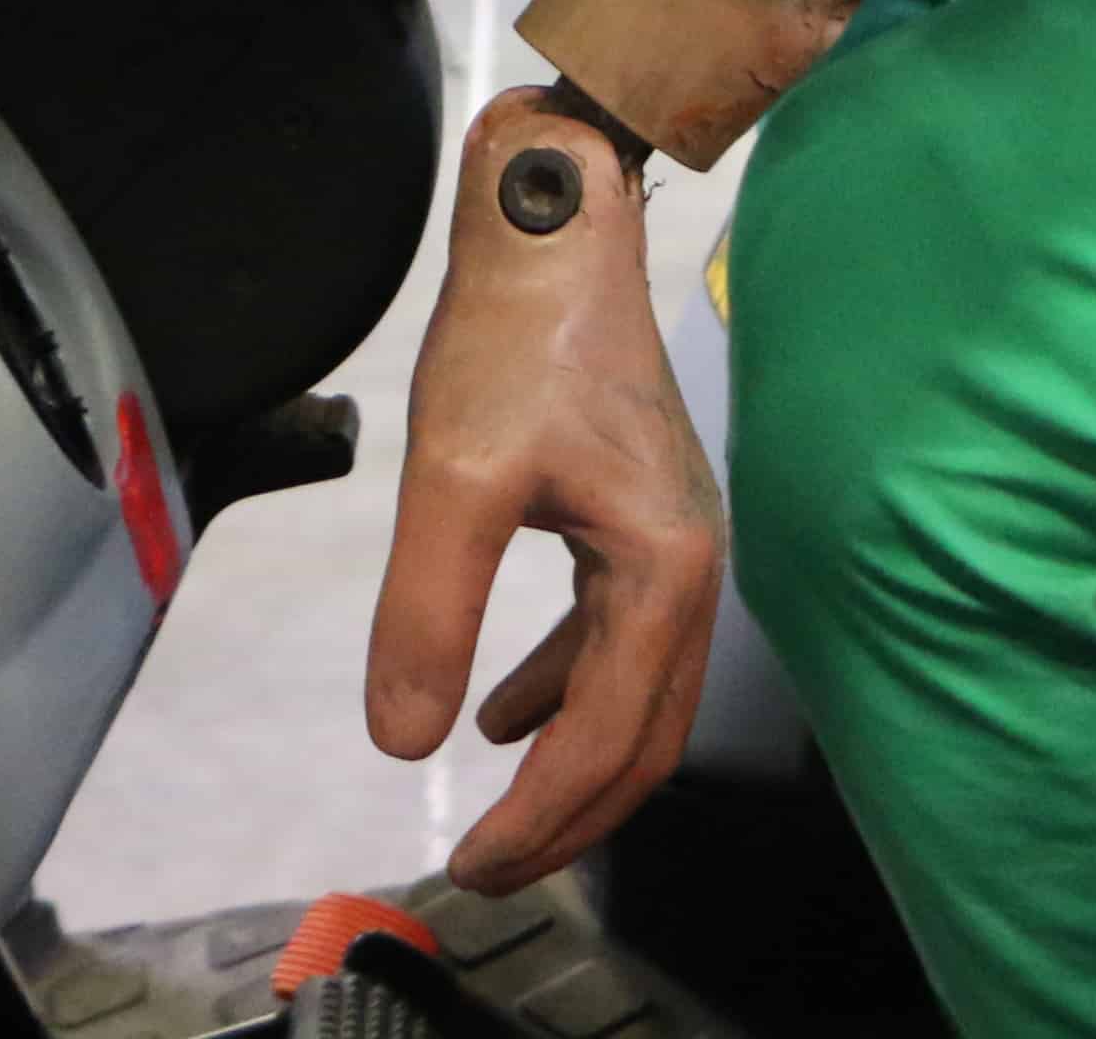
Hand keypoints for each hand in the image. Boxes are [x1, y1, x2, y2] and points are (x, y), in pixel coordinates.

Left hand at [363, 91, 723, 890]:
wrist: (557, 226)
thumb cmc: (519, 336)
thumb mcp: (454, 479)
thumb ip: (428, 615)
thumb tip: (403, 740)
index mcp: (664, 571)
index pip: (606, 738)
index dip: (540, 820)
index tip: (469, 864)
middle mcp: (692, 567)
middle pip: (643, 737)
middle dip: (569, 818)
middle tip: (487, 869)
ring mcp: (674, 543)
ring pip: (635, 695)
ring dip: (570, 762)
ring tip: (497, 812)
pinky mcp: (641, 518)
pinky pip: (617, 640)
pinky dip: (566, 689)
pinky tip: (504, 711)